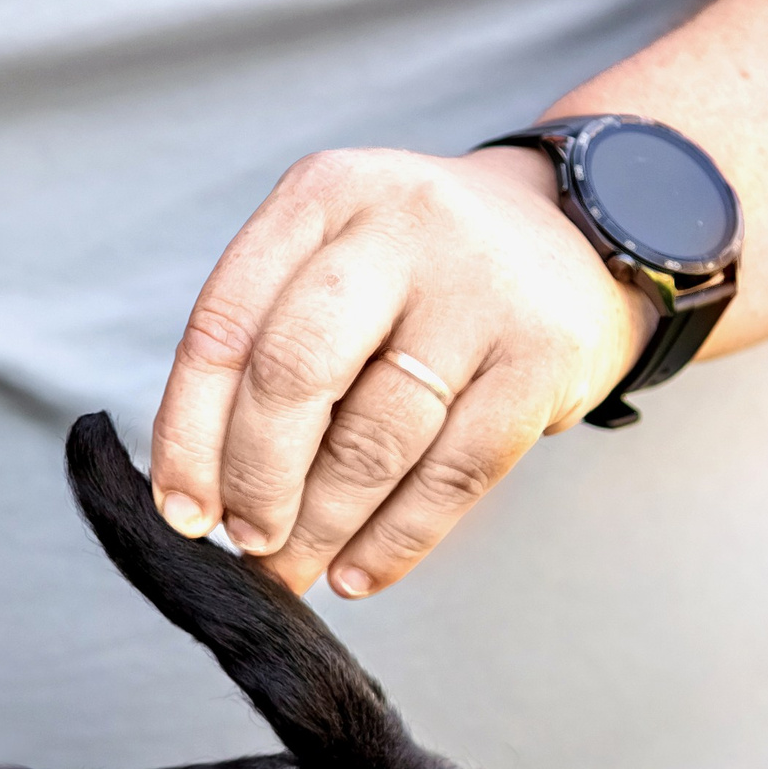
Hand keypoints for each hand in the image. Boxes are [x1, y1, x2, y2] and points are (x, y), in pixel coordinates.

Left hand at [150, 146, 655, 596]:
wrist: (586, 230)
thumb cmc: (425, 268)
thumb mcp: (337, 258)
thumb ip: (266, 345)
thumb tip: (200, 489)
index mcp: (325, 196)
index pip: (224, 325)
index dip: (189, 432)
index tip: (181, 509)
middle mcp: (401, 228)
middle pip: (293, 376)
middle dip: (255, 479)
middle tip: (246, 539)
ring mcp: (480, 291)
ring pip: (372, 439)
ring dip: (320, 525)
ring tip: (293, 565)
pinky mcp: (544, 358)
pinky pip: (452, 476)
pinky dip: (394, 541)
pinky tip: (356, 572)